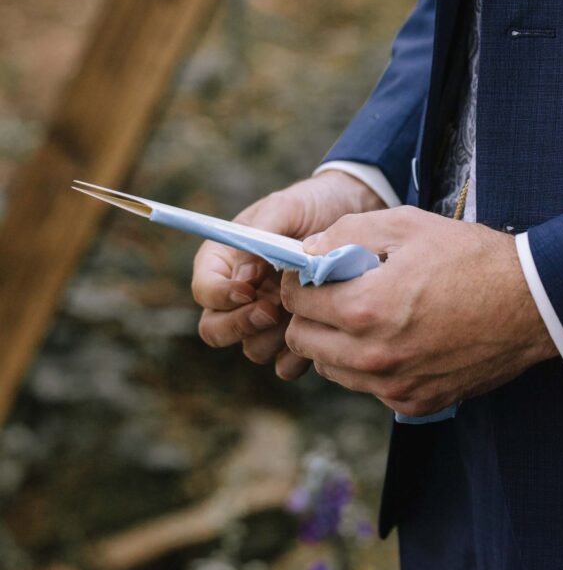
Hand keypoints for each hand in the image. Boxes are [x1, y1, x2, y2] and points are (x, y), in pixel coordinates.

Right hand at [191, 171, 384, 378]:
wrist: (352, 215)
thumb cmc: (311, 205)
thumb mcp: (286, 207)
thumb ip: (260, 234)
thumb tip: (242, 280)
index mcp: (224, 262)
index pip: (204, 291)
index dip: (221, 297)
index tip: (249, 290)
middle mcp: (238, 296)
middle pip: (215, 329)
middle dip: (242, 324)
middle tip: (273, 310)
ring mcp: (265, 319)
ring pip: (251, 348)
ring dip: (274, 337)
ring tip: (304, 311)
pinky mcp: (292, 337)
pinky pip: (283, 364)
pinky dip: (297, 356)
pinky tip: (319, 332)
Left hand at [281, 207, 557, 415]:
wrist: (532, 304)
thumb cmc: (471, 258)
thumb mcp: (406, 225)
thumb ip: (346, 234)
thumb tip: (305, 250)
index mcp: (366, 308)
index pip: (296, 301)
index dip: (297, 281)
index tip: (311, 272)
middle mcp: (374, 355)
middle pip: (303, 341)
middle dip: (308, 314)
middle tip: (331, 294)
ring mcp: (393, 385)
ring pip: (330, 369)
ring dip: (332, 342)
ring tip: (363, 315)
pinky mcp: (414, 402)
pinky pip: (366, 387)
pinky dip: (365, 365)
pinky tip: (392, 338)